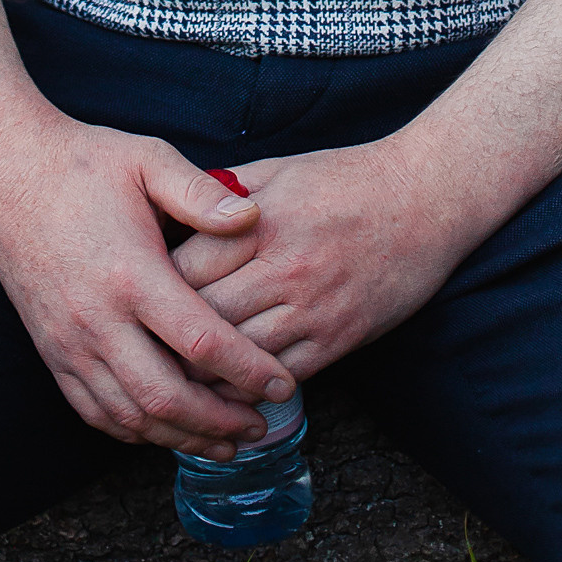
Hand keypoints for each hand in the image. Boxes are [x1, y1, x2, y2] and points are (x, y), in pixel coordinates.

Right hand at [0, 112, 295, 447]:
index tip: (284, 385)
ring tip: (225, 442)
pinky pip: (94, 411)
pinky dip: (134, 432)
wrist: (6, 171)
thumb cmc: (84, 163)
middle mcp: (97, 318)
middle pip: (167, 397)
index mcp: (131, 273)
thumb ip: (202, 192)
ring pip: (131, 416)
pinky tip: (165, 430)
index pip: (201, 341)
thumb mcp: (148, 160)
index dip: (249, 371)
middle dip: (221, 422)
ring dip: (181, 437)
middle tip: (260, 426)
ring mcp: (69, 342)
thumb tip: (254, 217)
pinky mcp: (51, 351)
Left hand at [169, 137, 469, 380]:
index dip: (154, 285)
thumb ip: (225, 192)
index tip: (137, 296)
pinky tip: (226, 393)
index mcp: (258, 221)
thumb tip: (175, 208)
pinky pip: (282, 376)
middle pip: (204, 318)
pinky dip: (250, 388)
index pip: (185, 267)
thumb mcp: (278, 169)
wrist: (425, 199)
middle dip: (169, 336)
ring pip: (239, 357)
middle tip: (141, 348)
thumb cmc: (346, 178)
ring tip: (172, 380)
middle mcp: (282, 269)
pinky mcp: (338, 338)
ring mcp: (312, 309)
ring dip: (204, 373)